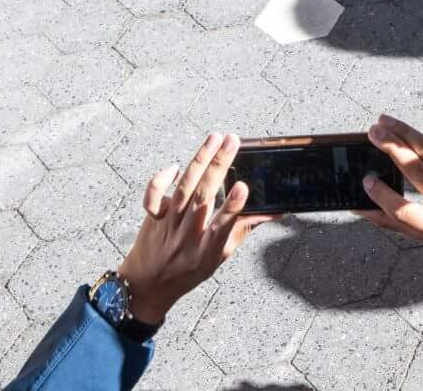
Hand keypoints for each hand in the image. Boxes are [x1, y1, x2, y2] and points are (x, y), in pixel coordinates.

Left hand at [115, 132, 268, 324]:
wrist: (147, 285)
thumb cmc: (189, 270)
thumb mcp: (219, 256)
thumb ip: (243, 229)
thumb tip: (275, 211)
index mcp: (207, 251)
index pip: (222, 227)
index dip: (232, 207)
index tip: (243, 186)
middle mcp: (187, 237)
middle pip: (202, 198)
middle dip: (218, 166)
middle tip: (232, 141)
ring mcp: (168, 226)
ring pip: (183, 189)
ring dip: (199, 160)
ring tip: (214, 138)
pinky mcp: (153, 218)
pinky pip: (153, 197)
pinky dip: (161, 180)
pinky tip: (175, 166)